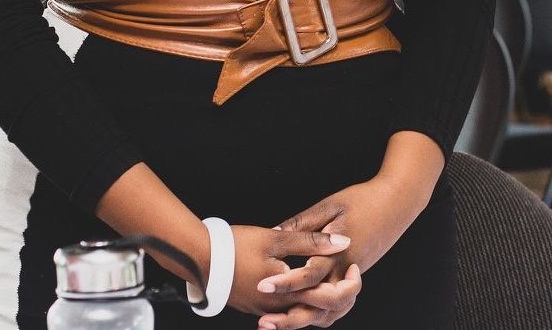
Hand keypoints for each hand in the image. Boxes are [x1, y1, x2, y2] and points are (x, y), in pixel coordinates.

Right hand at [224, 225, 354, 317]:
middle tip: (351, 277)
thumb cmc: (235, 246)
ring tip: (334, 283)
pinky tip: (306, 288)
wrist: (196, 258)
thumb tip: (344, 241)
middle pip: (318, 313)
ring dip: (321, 303)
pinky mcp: (254, 306)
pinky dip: (302, 302)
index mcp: (286, 293)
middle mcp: (276, 308)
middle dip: (339, 298)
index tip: (355, 267)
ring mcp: (263, 309)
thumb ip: (312, 241)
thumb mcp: (277, 238)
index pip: (328, 299)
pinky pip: (286, 311)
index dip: (348, 285)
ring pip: (302, 314)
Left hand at [253, 178, 428, 328]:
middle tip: (265, 322)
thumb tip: (274, 233)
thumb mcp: (330, 205)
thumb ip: (303, 223)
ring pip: (331, 310)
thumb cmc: (364, 199)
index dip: (285, 282)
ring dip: (304, 319)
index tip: (263, 286)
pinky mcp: (355, 275)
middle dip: (292, 317)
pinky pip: (338, 304)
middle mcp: (346, 269)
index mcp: (339, 251)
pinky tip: (300, 310)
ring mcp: (353, 275)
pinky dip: (320, 312)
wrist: (398, 202)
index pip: (309, 275)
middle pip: (321, 305)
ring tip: (276, 322)